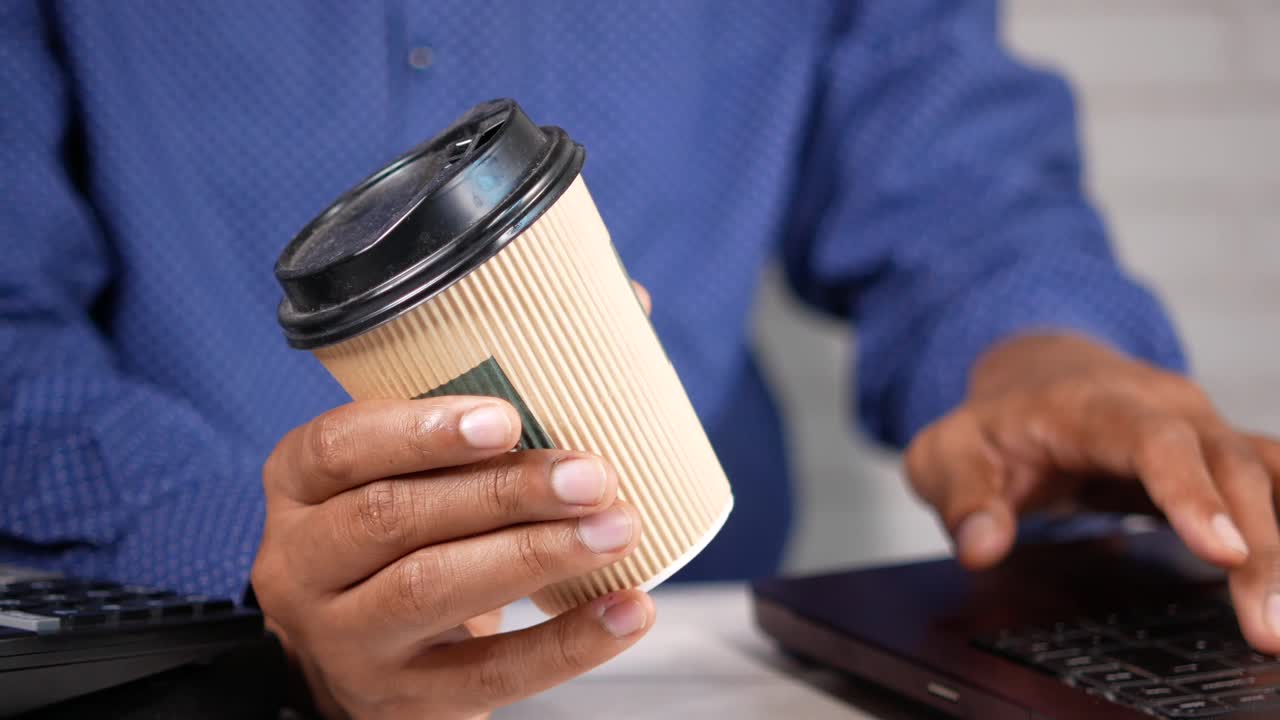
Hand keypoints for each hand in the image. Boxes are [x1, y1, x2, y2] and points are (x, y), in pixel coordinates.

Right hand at [251, 396, 651, 718]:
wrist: (364, 666)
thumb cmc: (406, 536)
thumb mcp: (408, 470)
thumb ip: (492, 394)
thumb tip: (628, 304)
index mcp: (301, 485)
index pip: (337, 446)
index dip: (418, 429)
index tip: (506, 416)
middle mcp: (303, 563)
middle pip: (391, 518)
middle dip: (502, 491)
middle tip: (590, 472)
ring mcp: (345, 639)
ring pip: (430, 590)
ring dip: (534, 554)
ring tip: (616, 527)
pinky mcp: (402, 700)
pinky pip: (486, 675)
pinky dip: (568, 643)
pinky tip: (629, 608)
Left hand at [905, 333, 1279, 652]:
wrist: (1035, 378)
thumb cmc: (995, 425)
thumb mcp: (949, 453)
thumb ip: (962, 497)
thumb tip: (981, 547)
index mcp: (1093, 404)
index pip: (1153, 440)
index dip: (1190, 493)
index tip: (1221, 552)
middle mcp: (1163, 407)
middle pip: (1228, 465)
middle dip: (1257, 545)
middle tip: (1267, 627)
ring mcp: (1200, 428)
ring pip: (1263, 475)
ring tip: (1279, 622)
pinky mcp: (1219, 454)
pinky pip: (1273, 483)